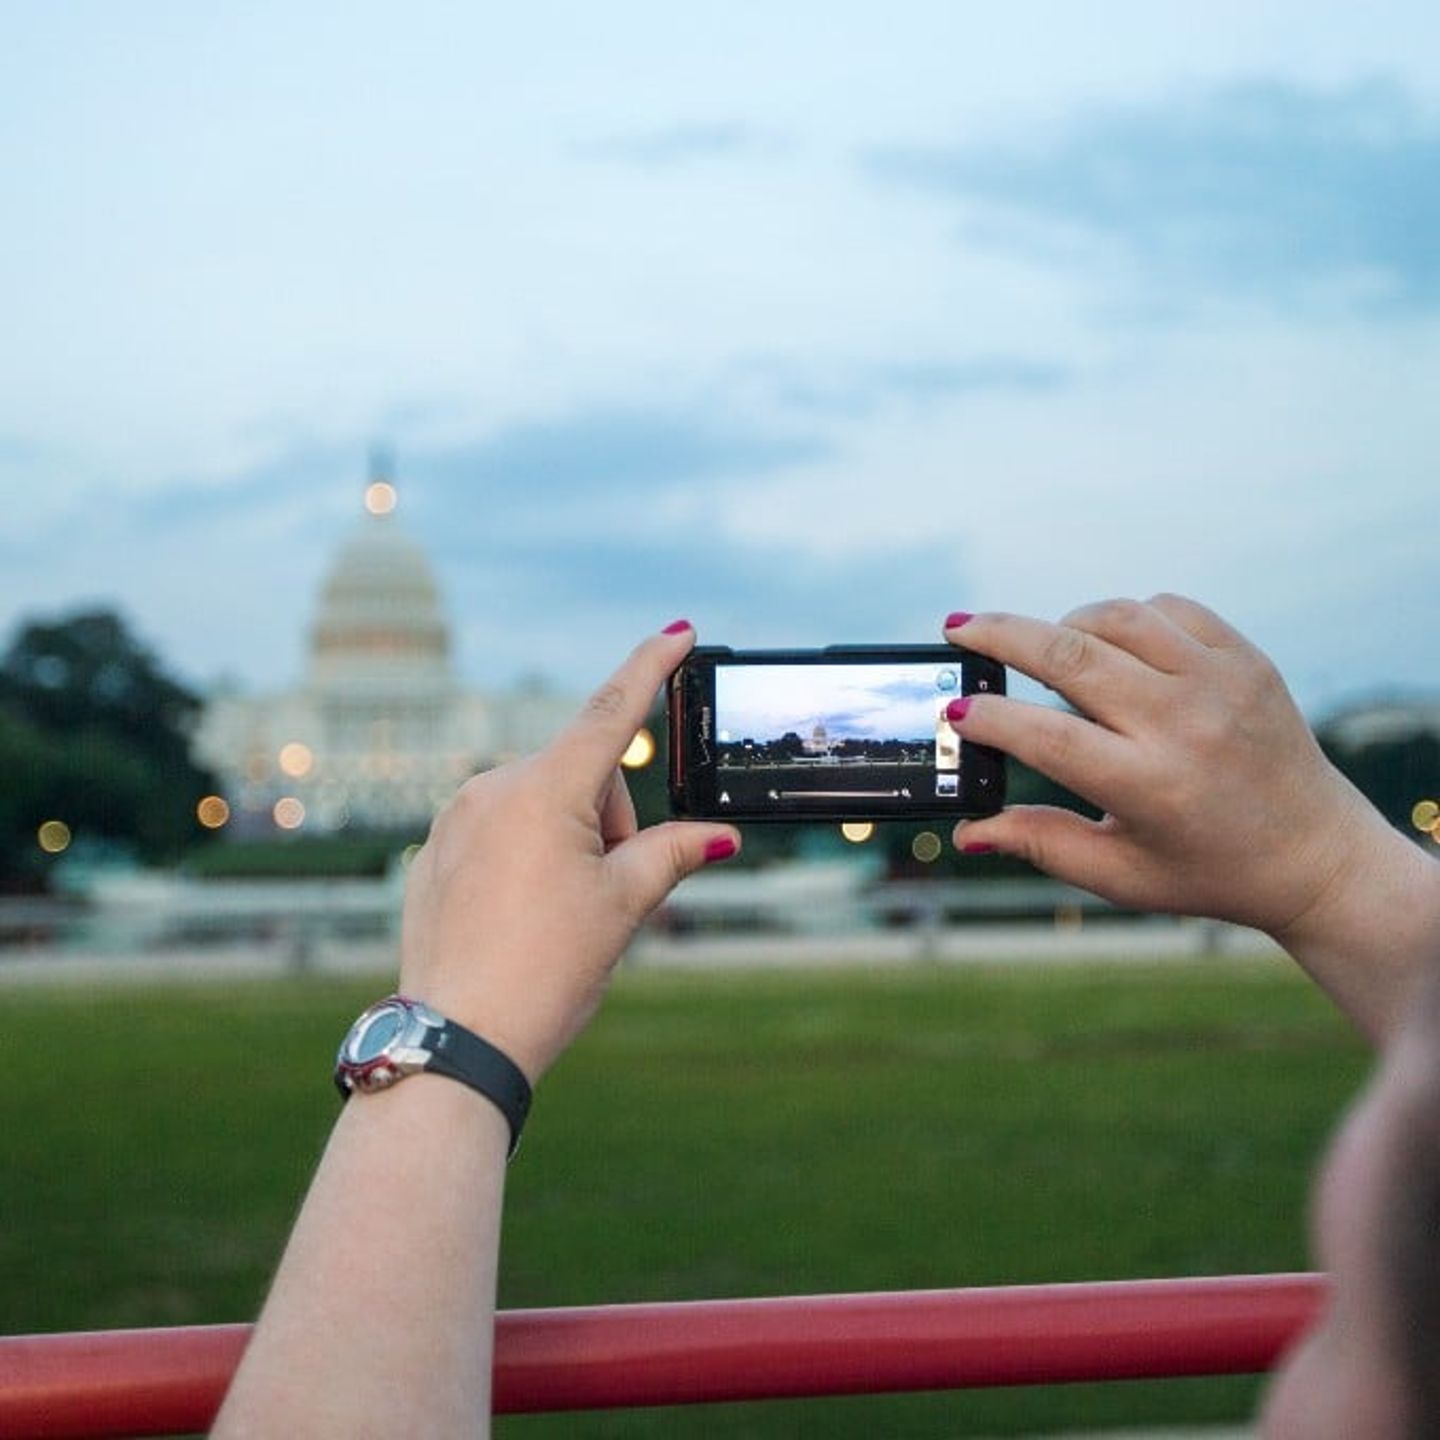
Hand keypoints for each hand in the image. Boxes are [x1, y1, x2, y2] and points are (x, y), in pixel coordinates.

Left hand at [397, 622, 738, 1083]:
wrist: (456, 1038)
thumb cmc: (545, 971)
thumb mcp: (622, 907)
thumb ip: (673, 853)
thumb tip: (717, 836)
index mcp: (544, 789)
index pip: (612, 710)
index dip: (651, 668)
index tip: (678, 630)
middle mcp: (492, 787)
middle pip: (583, 776)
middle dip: (611, 820)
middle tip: (606, 893)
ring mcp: (456, 817)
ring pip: (541, 802)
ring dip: (570, 838)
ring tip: (560, 914)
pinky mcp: (436, 849)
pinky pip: (499, 829)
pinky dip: (527, 856)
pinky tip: (522, 916)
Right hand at [943, 594, 1382, 940]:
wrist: (1316, 855)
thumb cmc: (1208, 872)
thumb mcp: (1120, 875)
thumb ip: (1039, 844)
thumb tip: (967, 832)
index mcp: (1150, 787)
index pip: (1046, 735)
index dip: (989, 719)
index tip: (954, 710)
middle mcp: (1186, 725)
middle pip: (1069, 656)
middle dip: (999, 636)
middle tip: (958, 629)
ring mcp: (1221, 682)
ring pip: (1115, 617)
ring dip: (1063, 625)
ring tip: (1039, 650)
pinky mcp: (1246, 659)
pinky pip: (1166, 609)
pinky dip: (1123, 620)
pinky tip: (1108, 648)